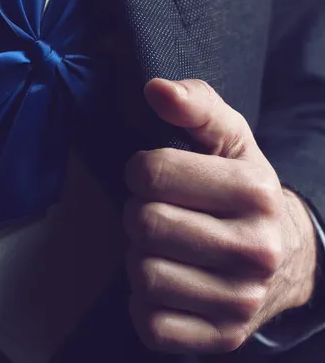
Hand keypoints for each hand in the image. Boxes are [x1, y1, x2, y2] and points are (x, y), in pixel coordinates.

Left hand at [124, 79, 317, 353]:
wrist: (289, 261)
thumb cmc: (242, 194)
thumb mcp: (229, 140)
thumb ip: (195, 106)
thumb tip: (155, 90)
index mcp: (257, 192)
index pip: (151, 173)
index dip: (141, 172)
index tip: (156, 177)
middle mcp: (257, 250)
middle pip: (143, 225)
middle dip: (140, 216)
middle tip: (162, 216)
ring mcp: (242, 300)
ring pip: (143, 275)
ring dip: (142, 260)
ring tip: (168, 251)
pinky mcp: (223, 337)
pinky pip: (150, 324)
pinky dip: (147, 305)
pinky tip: (171, 286)